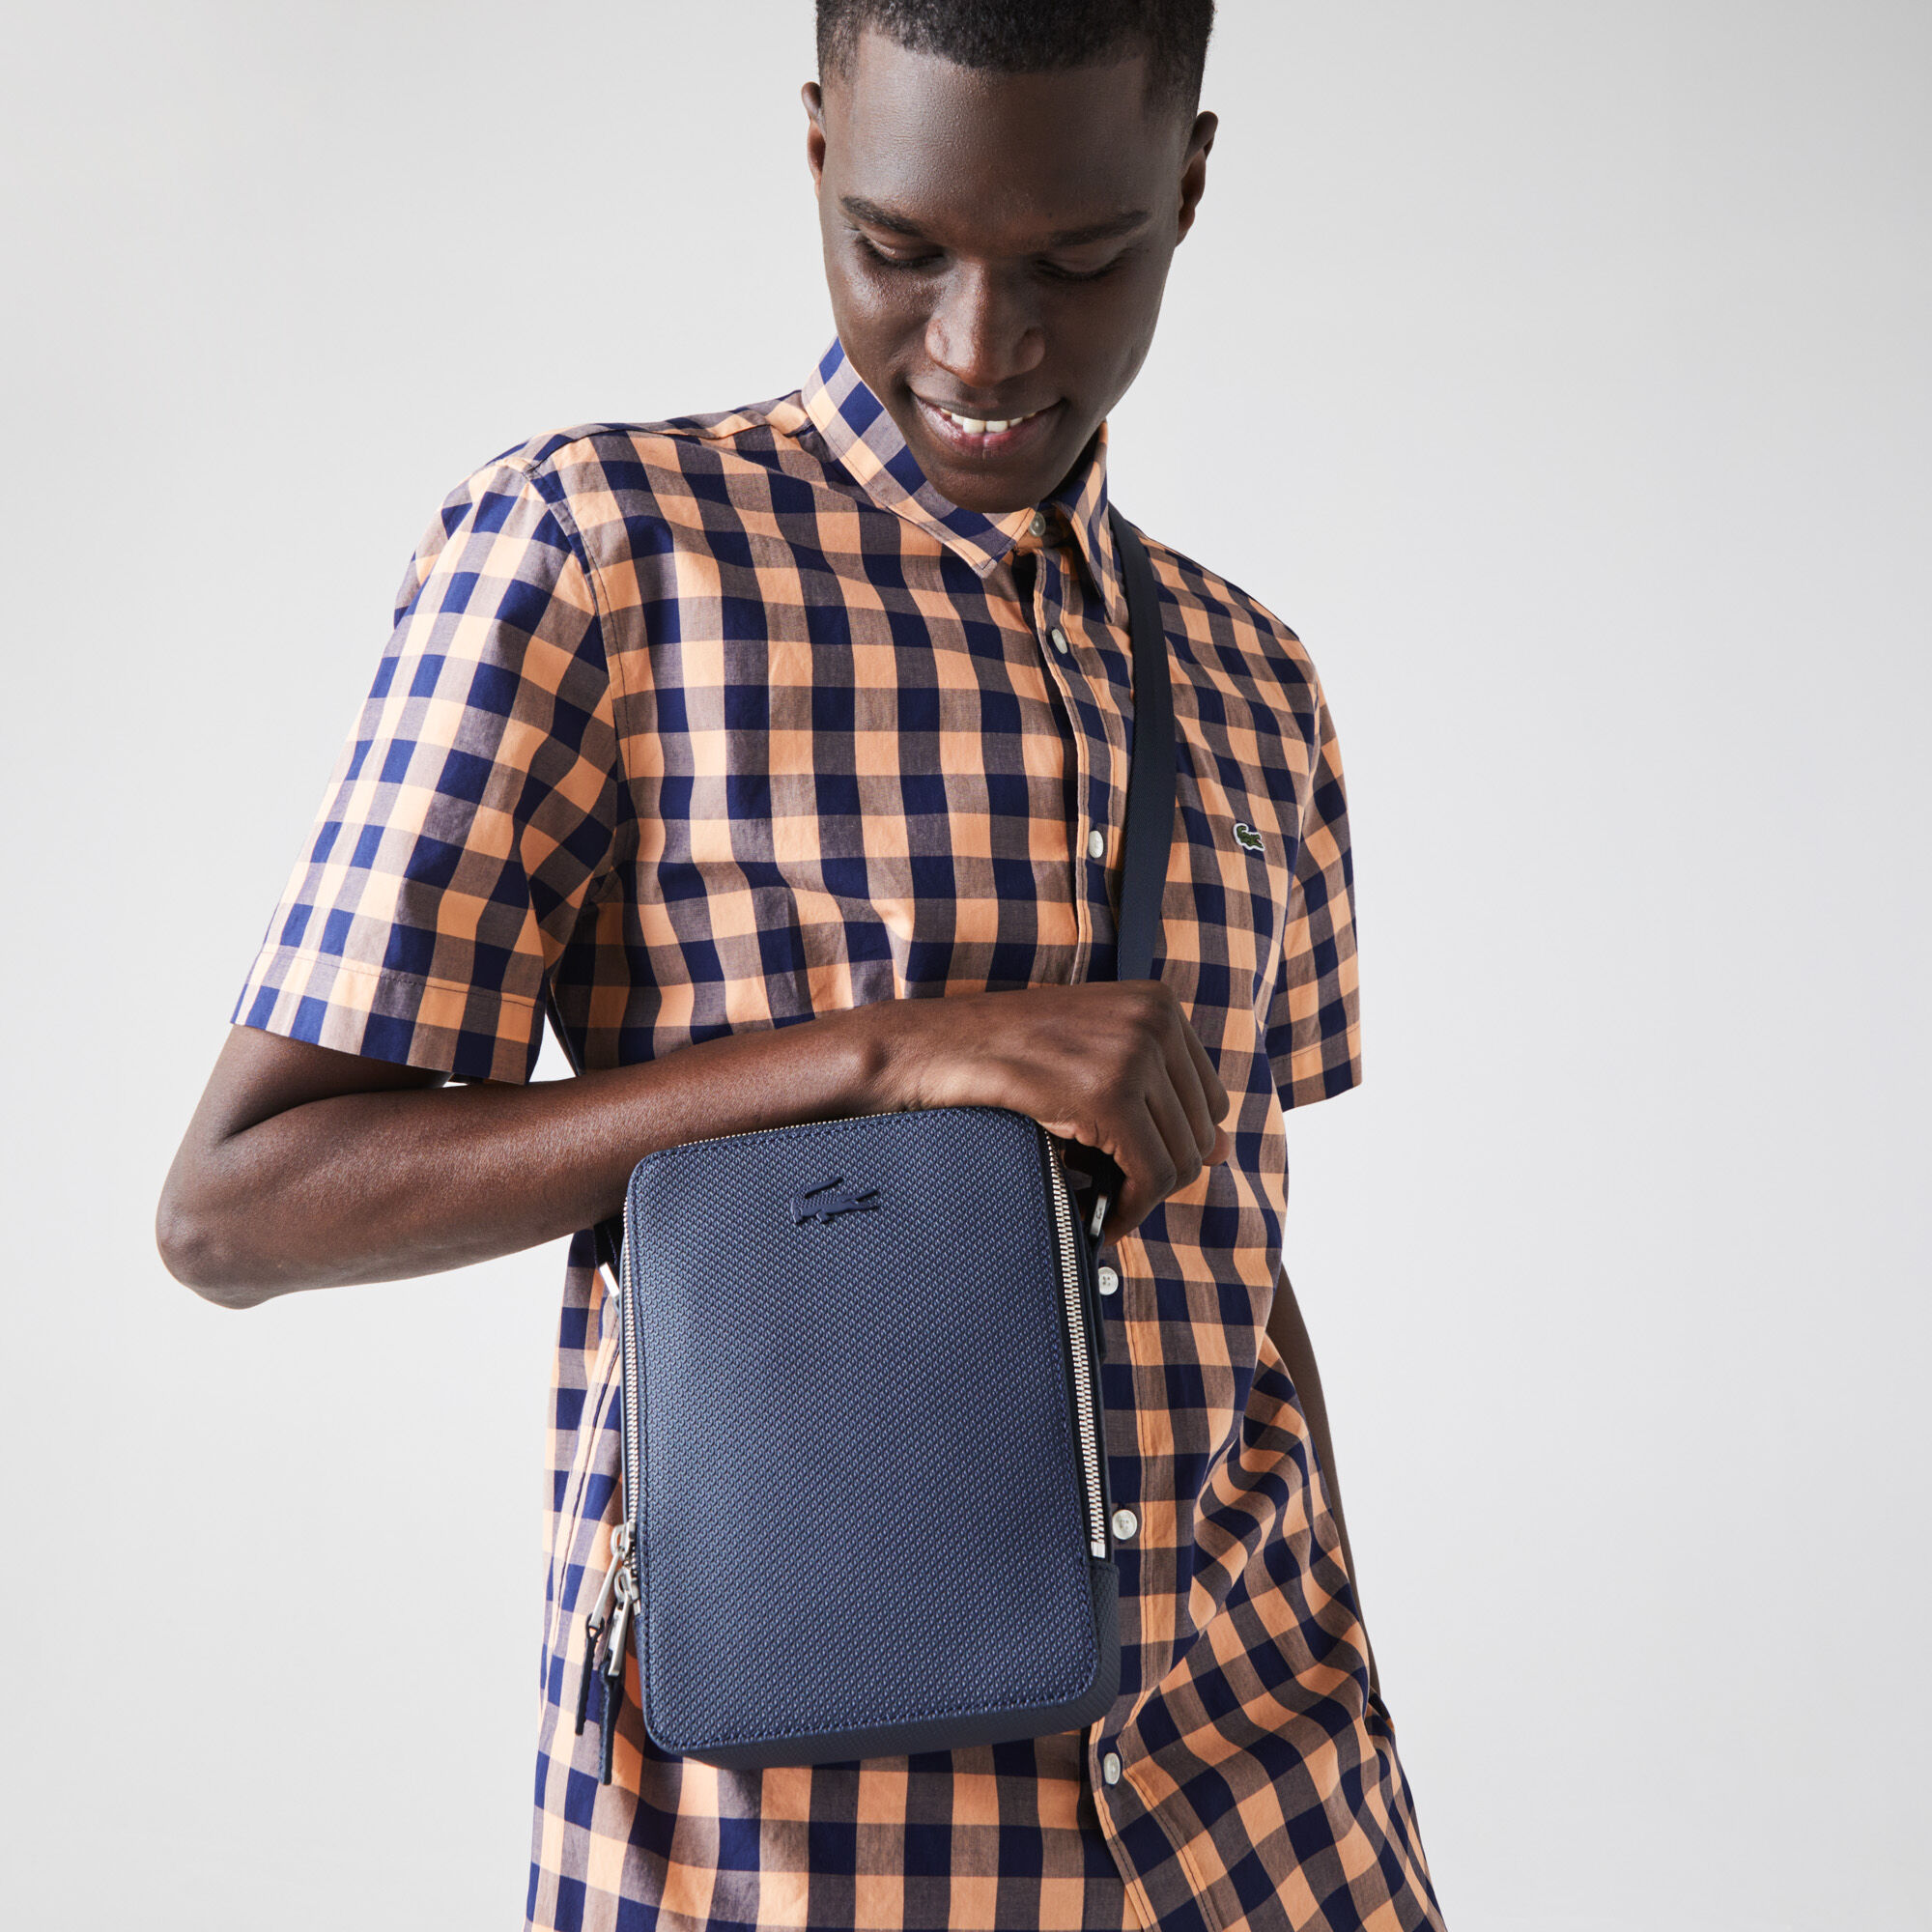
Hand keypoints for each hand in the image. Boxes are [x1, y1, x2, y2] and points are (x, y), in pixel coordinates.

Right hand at [869, 983, 1231, 1244]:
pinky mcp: (1109, 1093)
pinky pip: (1151, 1174)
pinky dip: (1131, 1209)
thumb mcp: (1091, 1053)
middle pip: (1201, 1131)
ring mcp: (1134, 1053)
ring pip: (1182, 1158)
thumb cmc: (1005, 1057)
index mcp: (1159, 1002)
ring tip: (1106, 1207)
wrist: (933, 1050)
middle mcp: (1156, 1019)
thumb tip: (1225, 1151)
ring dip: (1145, 1196)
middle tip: (1116, 1194)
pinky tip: (1103, 1219)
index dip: (1175, 1145)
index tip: (1135, 1168)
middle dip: (1161, 1173)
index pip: (1209, 1099)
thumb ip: (1155, 1089)